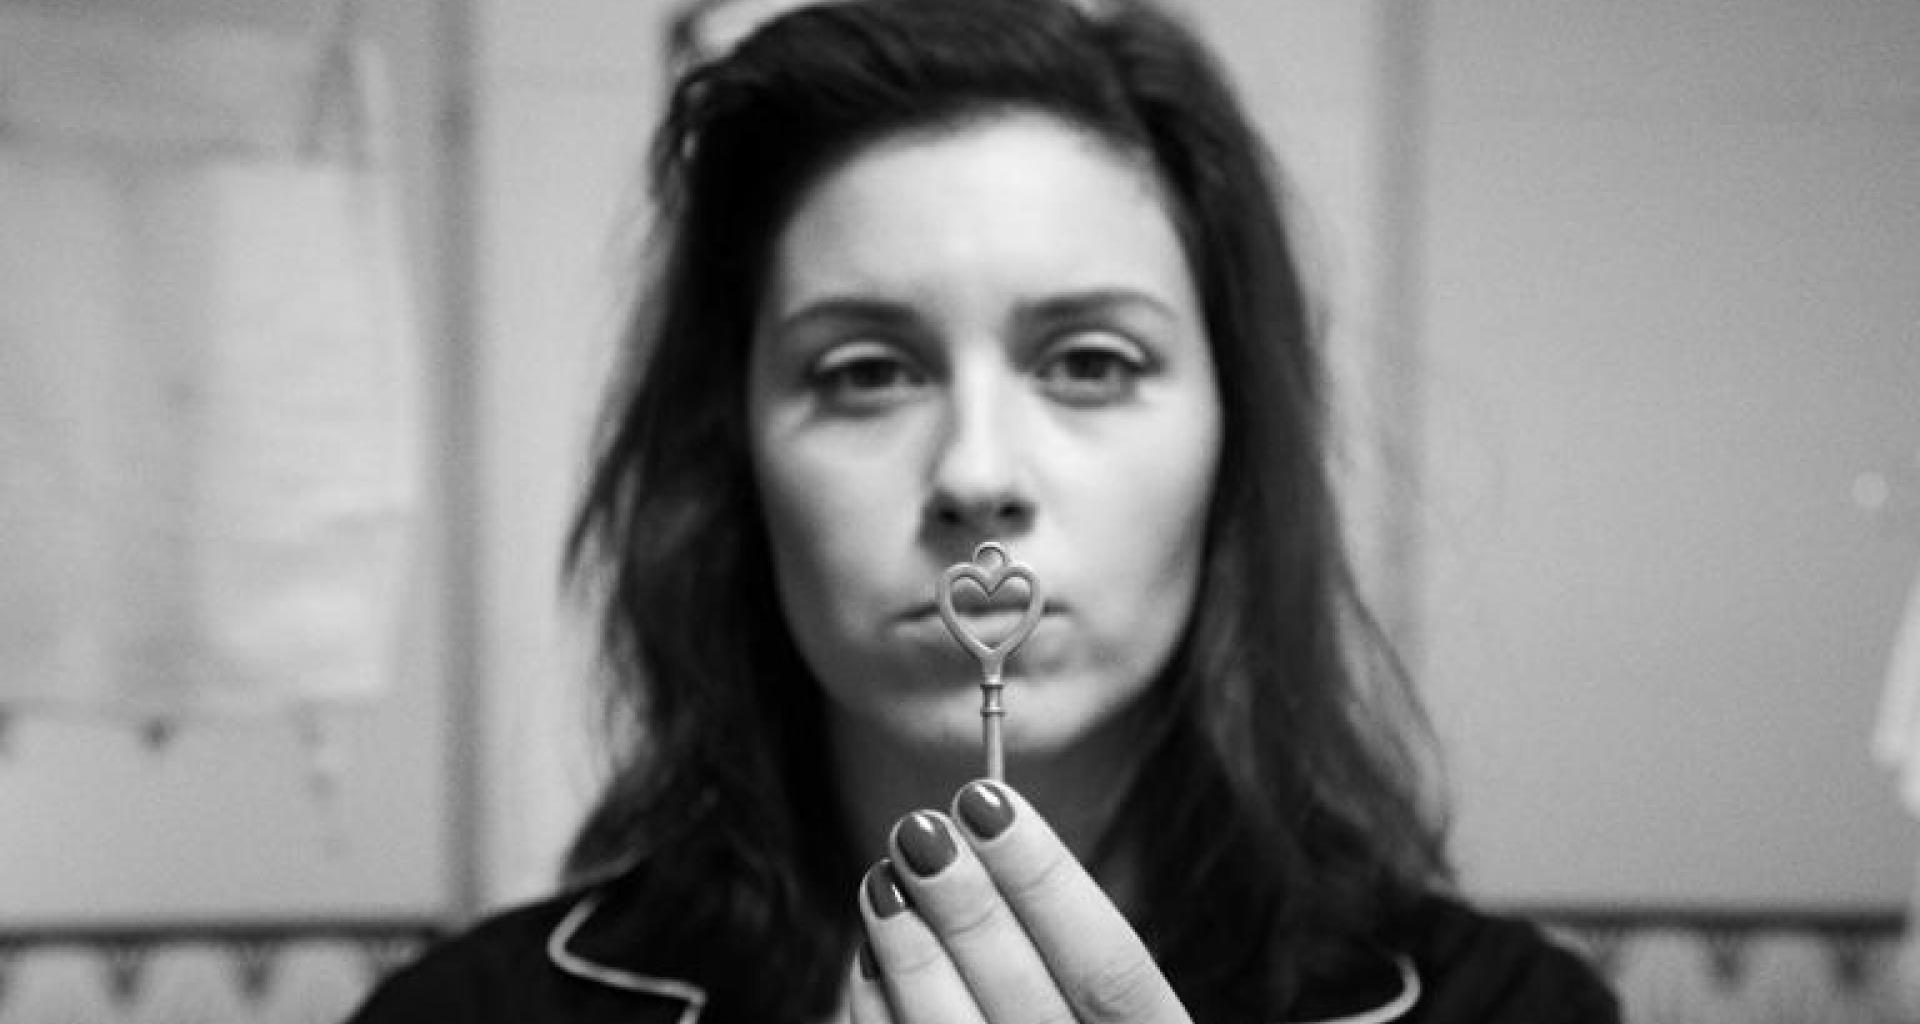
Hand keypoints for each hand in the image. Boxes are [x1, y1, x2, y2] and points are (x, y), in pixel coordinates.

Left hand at [848, 780, 1191, 1023]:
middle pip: (1034, 1008)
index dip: (1048, 883)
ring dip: (914, 956)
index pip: (1114, 974)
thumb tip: (982, 829)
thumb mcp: (1098, 1005)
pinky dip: (878, 1012)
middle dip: (970, 908)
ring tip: (882, 875)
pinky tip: (867, 953)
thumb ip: (1062, 949)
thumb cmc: (1071, 1023)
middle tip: (920, 825)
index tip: (988, 799)